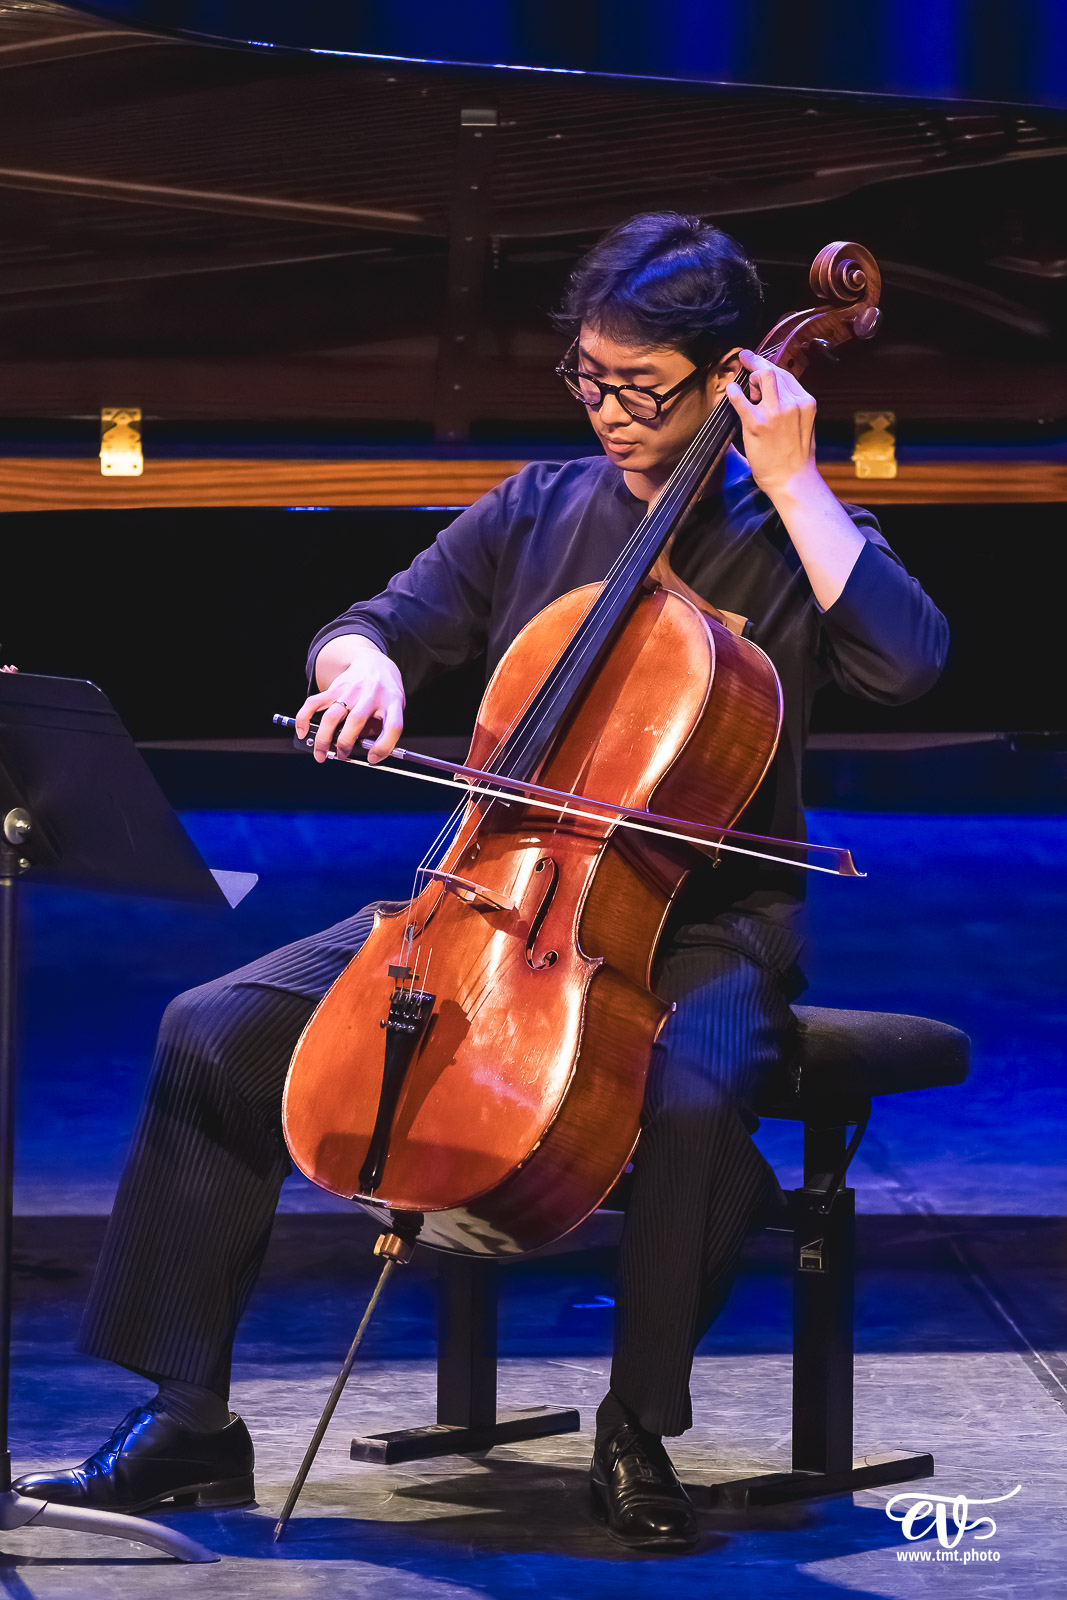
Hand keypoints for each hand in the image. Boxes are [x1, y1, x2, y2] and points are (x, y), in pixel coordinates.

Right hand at [294, 639, 404, 764]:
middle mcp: (371, 695)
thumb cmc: (385, 692)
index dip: (383, 747)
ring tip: (322, 754)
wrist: (374, 662)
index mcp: (392, 702)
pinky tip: (303, 732)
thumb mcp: (394, 707)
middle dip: (345, 744)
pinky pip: (314, 703)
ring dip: (324, 739)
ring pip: (332, 716)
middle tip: (342, 755)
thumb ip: (382, 728)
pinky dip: (304, 719)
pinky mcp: (334, 688)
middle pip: (356, 721)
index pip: (393, 727)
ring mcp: (351, 691)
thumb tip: (361, 749)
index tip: (372, 758)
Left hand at [726, 349, 818, 500]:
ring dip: (750, 378)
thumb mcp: (805, 424)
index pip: (786, 374)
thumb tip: (774, 392)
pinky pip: (740, 399)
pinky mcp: (757, 423)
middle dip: (757, 365)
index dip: (769, 367)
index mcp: (806, 402)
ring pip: (762, 376)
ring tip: (746, 391)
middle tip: (745, 363)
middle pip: (773, 371)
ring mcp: (775, 412)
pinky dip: (733, 392)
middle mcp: (792, 403)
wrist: (792, 480)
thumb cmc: (796, 456)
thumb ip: (793, 406)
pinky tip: (731, 391)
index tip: (757, 361)